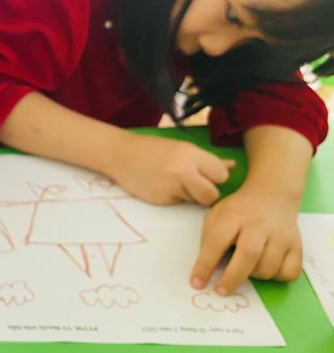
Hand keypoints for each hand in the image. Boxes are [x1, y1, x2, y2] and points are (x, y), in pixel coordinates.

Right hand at [110, 134, 233, 205]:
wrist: (120, 154)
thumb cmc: (154, 149)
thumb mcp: (182, 149)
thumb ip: (208, 161)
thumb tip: (232, 166)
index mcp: (191, 154)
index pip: (221, 176)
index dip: (215, 178)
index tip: (206, 174)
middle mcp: (183, 171)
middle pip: (212, 195)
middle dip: (206, 193)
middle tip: (194, 185)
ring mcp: (171, 187)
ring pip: (195, 201)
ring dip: (189, 195)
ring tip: (173, 181)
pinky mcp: (161, 199)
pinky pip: (178, 203)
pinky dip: (173, 197)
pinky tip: (161, 185)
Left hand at [190, 188, 301, 295]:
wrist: (272, 195)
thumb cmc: (238, 210)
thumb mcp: (216, 216)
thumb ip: (209, 239)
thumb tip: (204, 269)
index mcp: (233, 216)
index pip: (216, 242)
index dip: (205, 265)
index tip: (196, 282)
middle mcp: (259, 226)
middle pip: (249, 255)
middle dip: (232, 278)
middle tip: (220, 291)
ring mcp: (281, 236)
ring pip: (268, 267)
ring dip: (254, 276)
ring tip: (246, 267)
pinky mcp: (297, 245)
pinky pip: (290, 272)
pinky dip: (277, 276)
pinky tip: (268, 267)